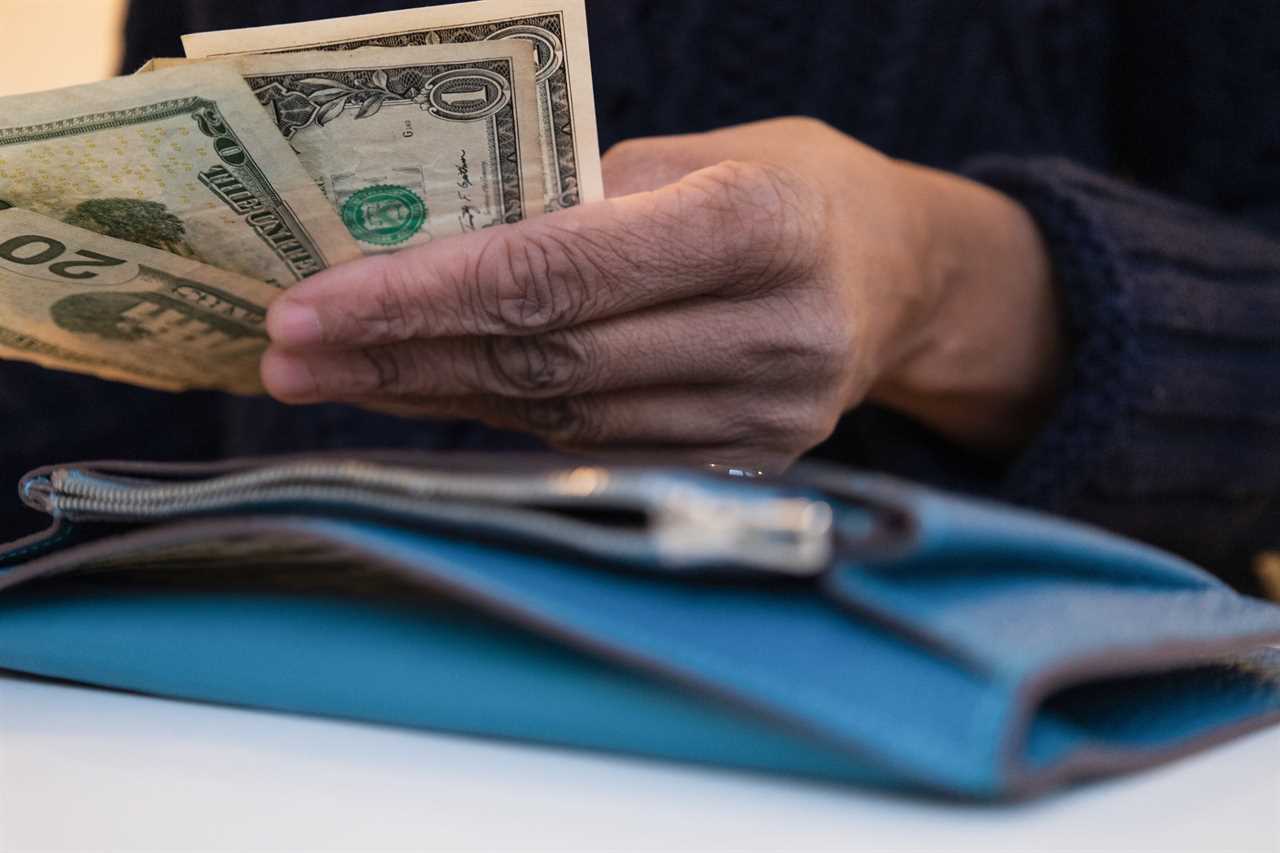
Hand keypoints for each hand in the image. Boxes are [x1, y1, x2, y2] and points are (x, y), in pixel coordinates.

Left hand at [262, 118, 1061, 469]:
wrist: (904, 281)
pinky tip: (429, 399)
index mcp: (764, 225)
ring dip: (435, 397)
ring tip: (338, 378)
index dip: (425, 292)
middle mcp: (772, 332)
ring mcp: (767, 413)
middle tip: (289, 355)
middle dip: (401, 356)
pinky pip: (594, 447)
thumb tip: (437, 241)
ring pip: (560, 416)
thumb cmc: (797, 190)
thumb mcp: (709, 150)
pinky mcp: (749, 462)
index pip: (562, 270)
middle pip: (548, 358)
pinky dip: (501, 422)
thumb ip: (586, 194)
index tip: (313, 305)